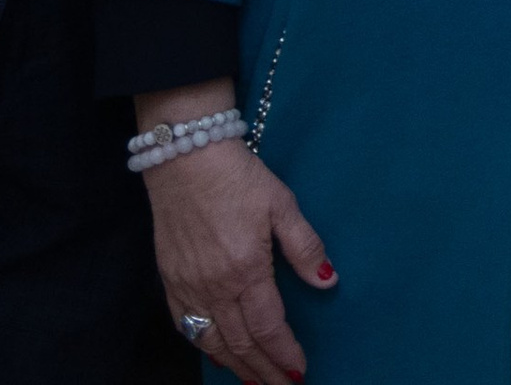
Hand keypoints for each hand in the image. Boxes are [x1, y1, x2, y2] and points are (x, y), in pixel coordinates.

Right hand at [143, 139, 333, 383]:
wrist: (186, 159)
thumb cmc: (240, 177)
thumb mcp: (282, 204)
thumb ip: (305, 246)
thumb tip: (328, 282)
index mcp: (246, 270)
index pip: (269, 327)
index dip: (284, 353)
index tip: (300, 372)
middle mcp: (214, 288)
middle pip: (241, 342)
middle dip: (263, 369)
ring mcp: (188, 288)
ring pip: (212, 342)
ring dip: (234, 366)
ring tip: (255, 381)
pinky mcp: (170, 282)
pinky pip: (186, 327)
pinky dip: (204, 348)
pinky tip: (216, 354)